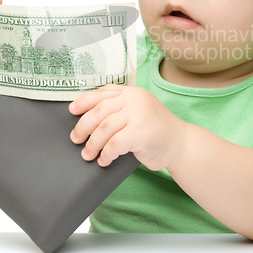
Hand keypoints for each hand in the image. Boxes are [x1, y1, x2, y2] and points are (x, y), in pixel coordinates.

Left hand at [69, 84, 187, 170]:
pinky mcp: (140, 132)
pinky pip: (114, 144)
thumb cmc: (156, 130)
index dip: (84, 101)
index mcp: (132, 92)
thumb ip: (119, 109)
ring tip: (88, 154)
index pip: (102, 93)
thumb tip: (88, 118)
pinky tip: (104, 160)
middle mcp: (134, 100)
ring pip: (104, 129)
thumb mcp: (138, 111)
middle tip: (76, 139)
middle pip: (99, 111)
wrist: (180, 143)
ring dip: (92, 144)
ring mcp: (138, 115)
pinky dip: (106, 154)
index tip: (72, 110)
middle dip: (83, 127)